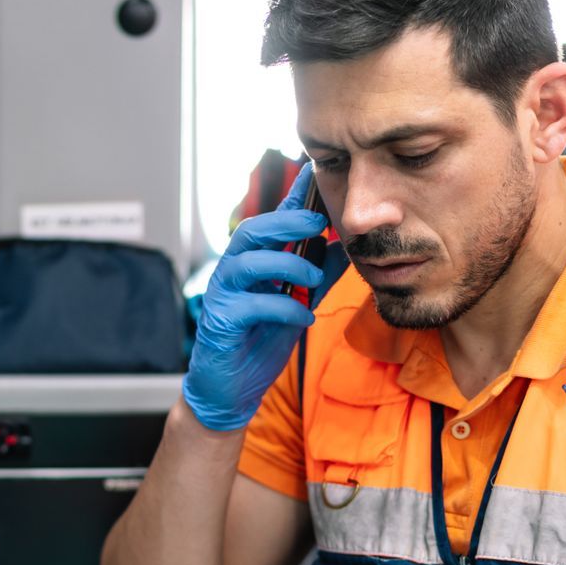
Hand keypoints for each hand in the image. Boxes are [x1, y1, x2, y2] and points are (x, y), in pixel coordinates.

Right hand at [182, 163, 329, 431]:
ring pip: (247, 262)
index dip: (291, 198)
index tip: (312, 174)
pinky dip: (283, 306)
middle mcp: (232, 272)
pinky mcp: (220, 322)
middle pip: (252, 231)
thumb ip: (317, 276)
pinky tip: (303, 316)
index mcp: (251, 263)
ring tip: (314, 276)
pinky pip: (252, 304)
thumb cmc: (259, 343)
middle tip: (320, 223)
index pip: (270, 222)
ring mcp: (222, 296)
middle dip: (287, 222)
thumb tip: (344, 248)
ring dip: (287, 264)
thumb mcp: (297, 304)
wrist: (231, 391)